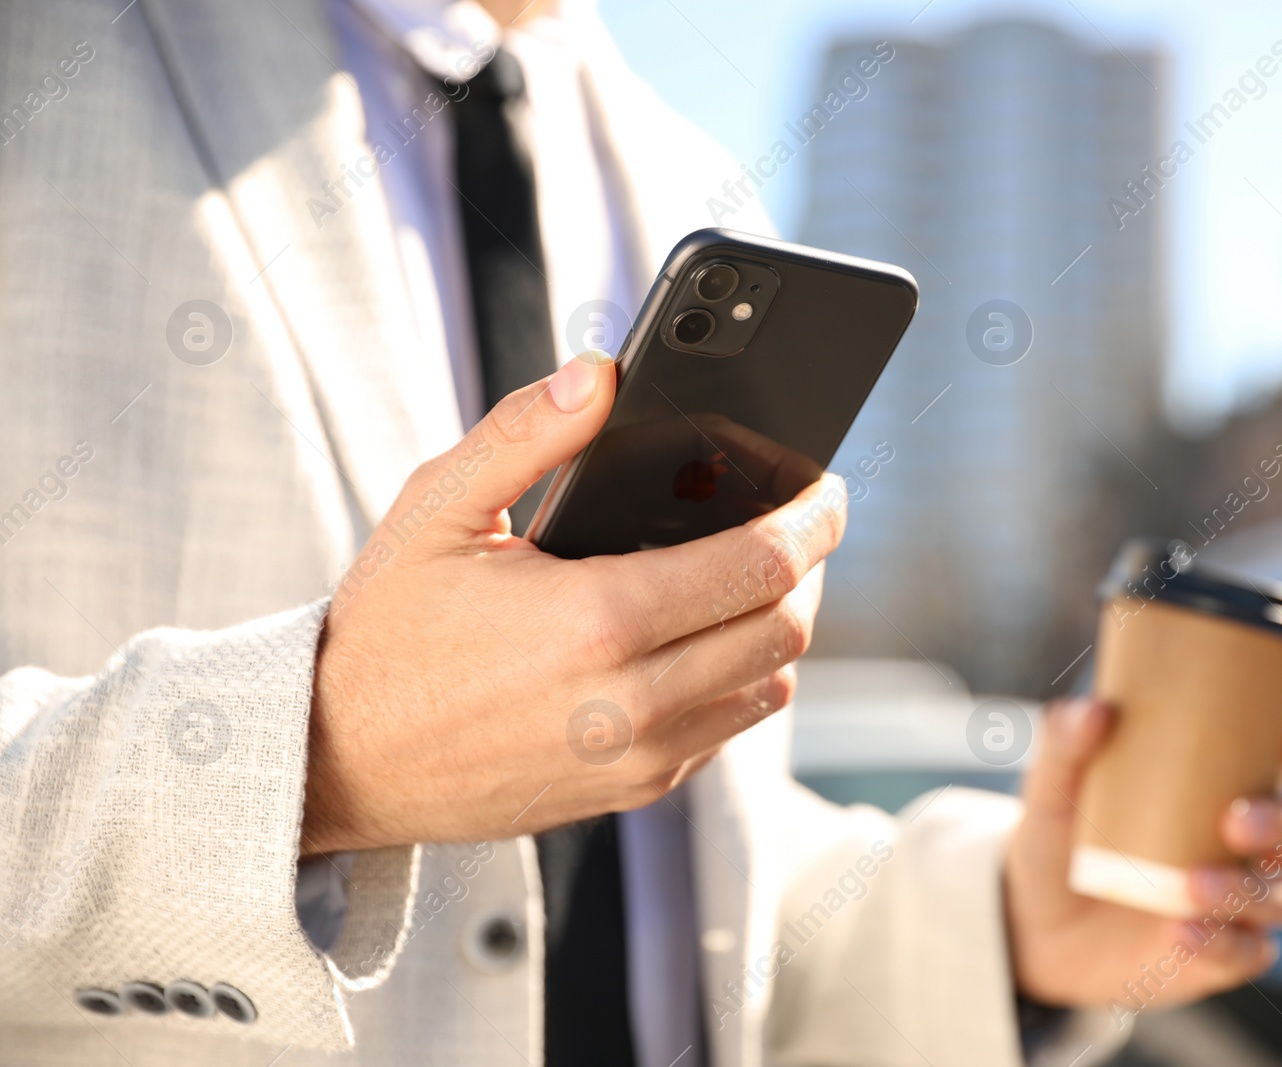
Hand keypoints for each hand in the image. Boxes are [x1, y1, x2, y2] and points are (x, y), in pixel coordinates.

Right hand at [301, 355, 846, 853]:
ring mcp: (639, 758)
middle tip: (797, 523)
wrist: (338, 760)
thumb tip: (603, 373)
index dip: (815, 518)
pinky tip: (704, 638)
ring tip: (752, 576)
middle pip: (786, 627)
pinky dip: (741, 679)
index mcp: (597, 619)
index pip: (760, 565)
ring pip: (771, 684)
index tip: (828, 487)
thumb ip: (528, 431)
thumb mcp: (438, 509)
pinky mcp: (633, 792)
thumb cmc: (387, 629)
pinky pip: (729, 732)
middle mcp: (633, 702)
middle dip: (809, 566)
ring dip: (779, 625)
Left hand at [1003, 698, 1281, 1009]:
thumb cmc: (1061, 834)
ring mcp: (1241, 898)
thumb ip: (1066, 743)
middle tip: (1233, 822)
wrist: (1032, 919)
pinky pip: (1250, 952)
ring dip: (1250, 890)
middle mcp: (1249, 837)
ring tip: (1189, 888)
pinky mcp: (1222, 951)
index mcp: (1229, 777)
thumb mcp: (1054, 786)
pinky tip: (1182, 933)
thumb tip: (1094, 711)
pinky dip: (1223, 944)